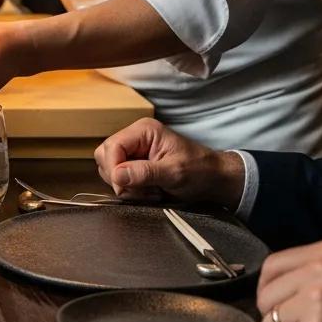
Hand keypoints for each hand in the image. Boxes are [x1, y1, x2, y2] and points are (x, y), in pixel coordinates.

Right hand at [93, 118, 243, 206]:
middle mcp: (135, 137)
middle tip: (140, 191)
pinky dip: (130, 188)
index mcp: (143, 130)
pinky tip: (149, 191)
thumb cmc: (200, 171)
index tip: (123, 187)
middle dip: (118, 177)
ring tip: (149, 191)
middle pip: (106, 155)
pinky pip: (119, 176)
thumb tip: (117, 175)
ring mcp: (134, 150)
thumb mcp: (175, 173)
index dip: (113, 168)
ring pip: (109, 167)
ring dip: (125, 184)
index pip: (112, 146)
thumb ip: (144, 173)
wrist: (215, 178)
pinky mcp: (135, 163)